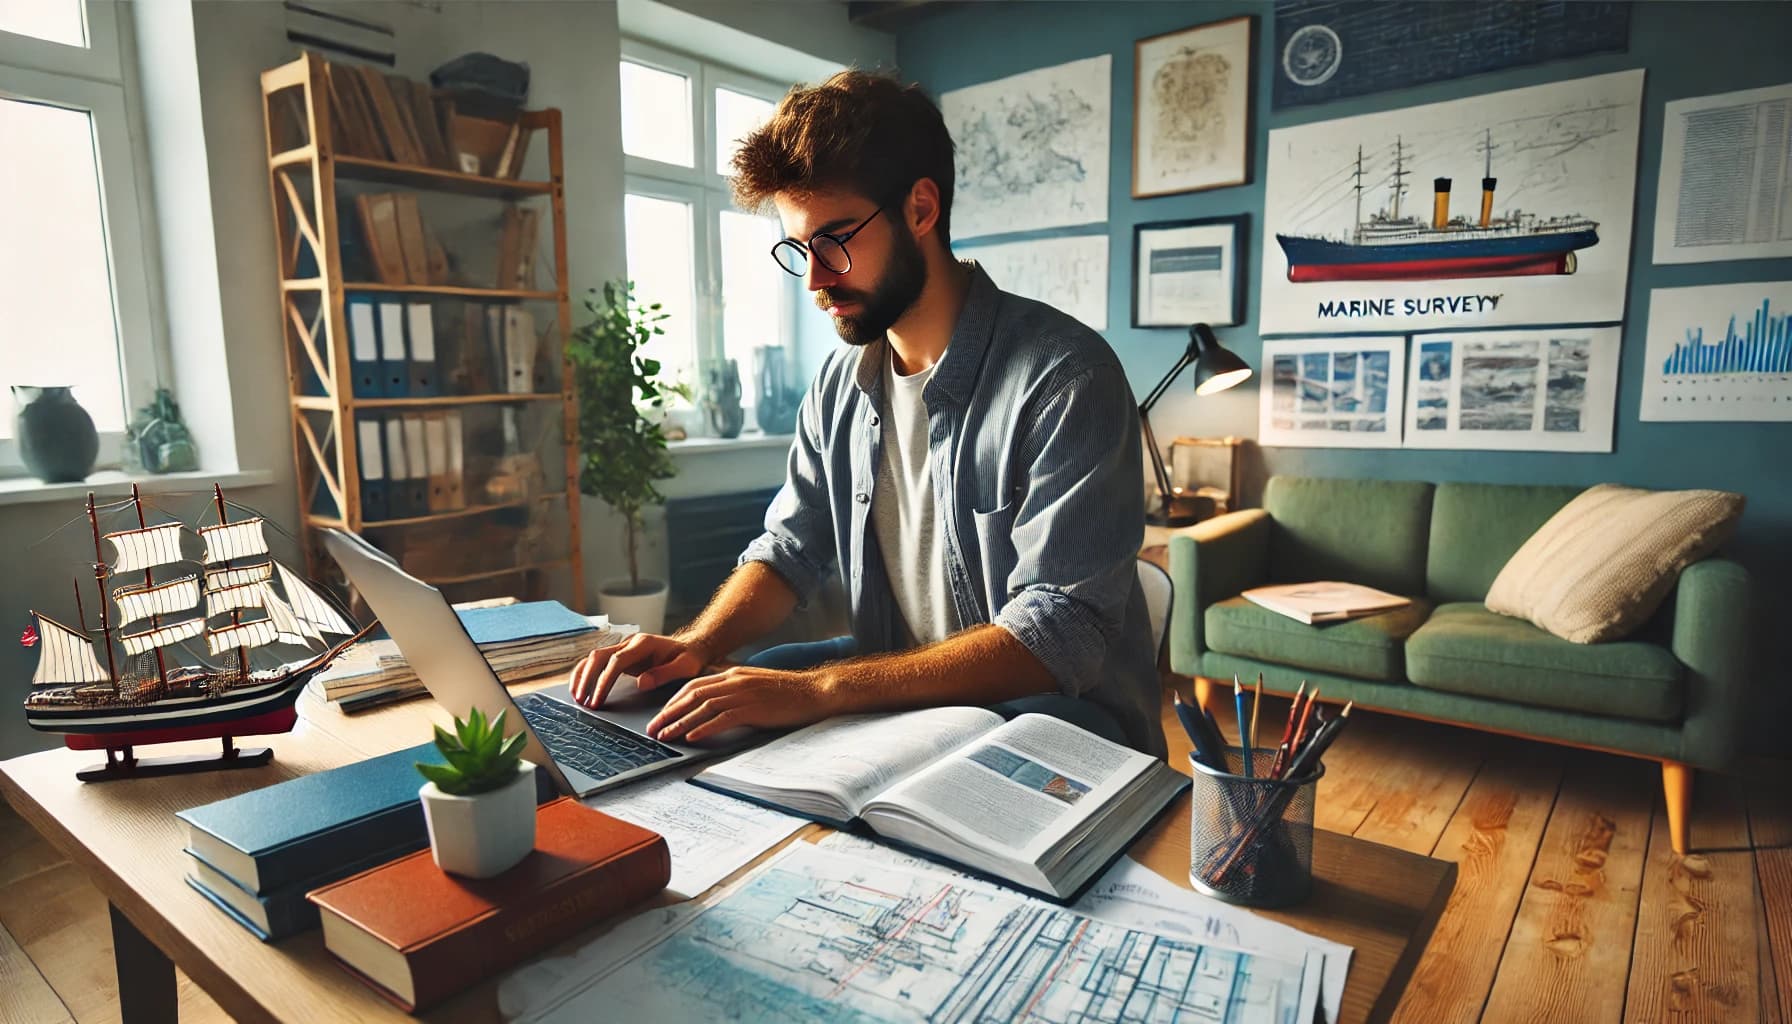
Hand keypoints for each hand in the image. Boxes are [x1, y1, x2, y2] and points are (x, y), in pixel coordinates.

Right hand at [569, 633, 712, 707]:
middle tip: (582, 702)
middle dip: (587, 679)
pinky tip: (580, 688)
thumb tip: (641, 683)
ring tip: (577, 698)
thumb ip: (664, 674)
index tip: (598, 700)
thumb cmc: (688, 658)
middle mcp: (629, 642)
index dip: (604, 681)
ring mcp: (623, 646)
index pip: (616, 661)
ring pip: (594, 657)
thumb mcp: (685, 667)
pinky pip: (597, 661)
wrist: (691, 647)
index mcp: (643, 644)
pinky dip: (586, 673)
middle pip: (599, 656)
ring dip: (582, 676)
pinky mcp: (620, 654)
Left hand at [646, 665, 844, 742]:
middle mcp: (734, 680)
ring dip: (680, 722)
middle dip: (668, 712)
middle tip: (653, 728)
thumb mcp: (755, 686)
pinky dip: (704, 728)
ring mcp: (743, 693)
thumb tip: (714, 708)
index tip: (660, 715)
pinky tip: (692, 737)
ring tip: (665, 736)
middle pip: (692, 695)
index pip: (693, 685)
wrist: (814, 691)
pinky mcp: (754, 708)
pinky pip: (722, 718)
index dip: (673, 700)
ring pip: (702, 707)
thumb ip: (734, 692)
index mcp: (732, 674)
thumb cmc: (787, 693)